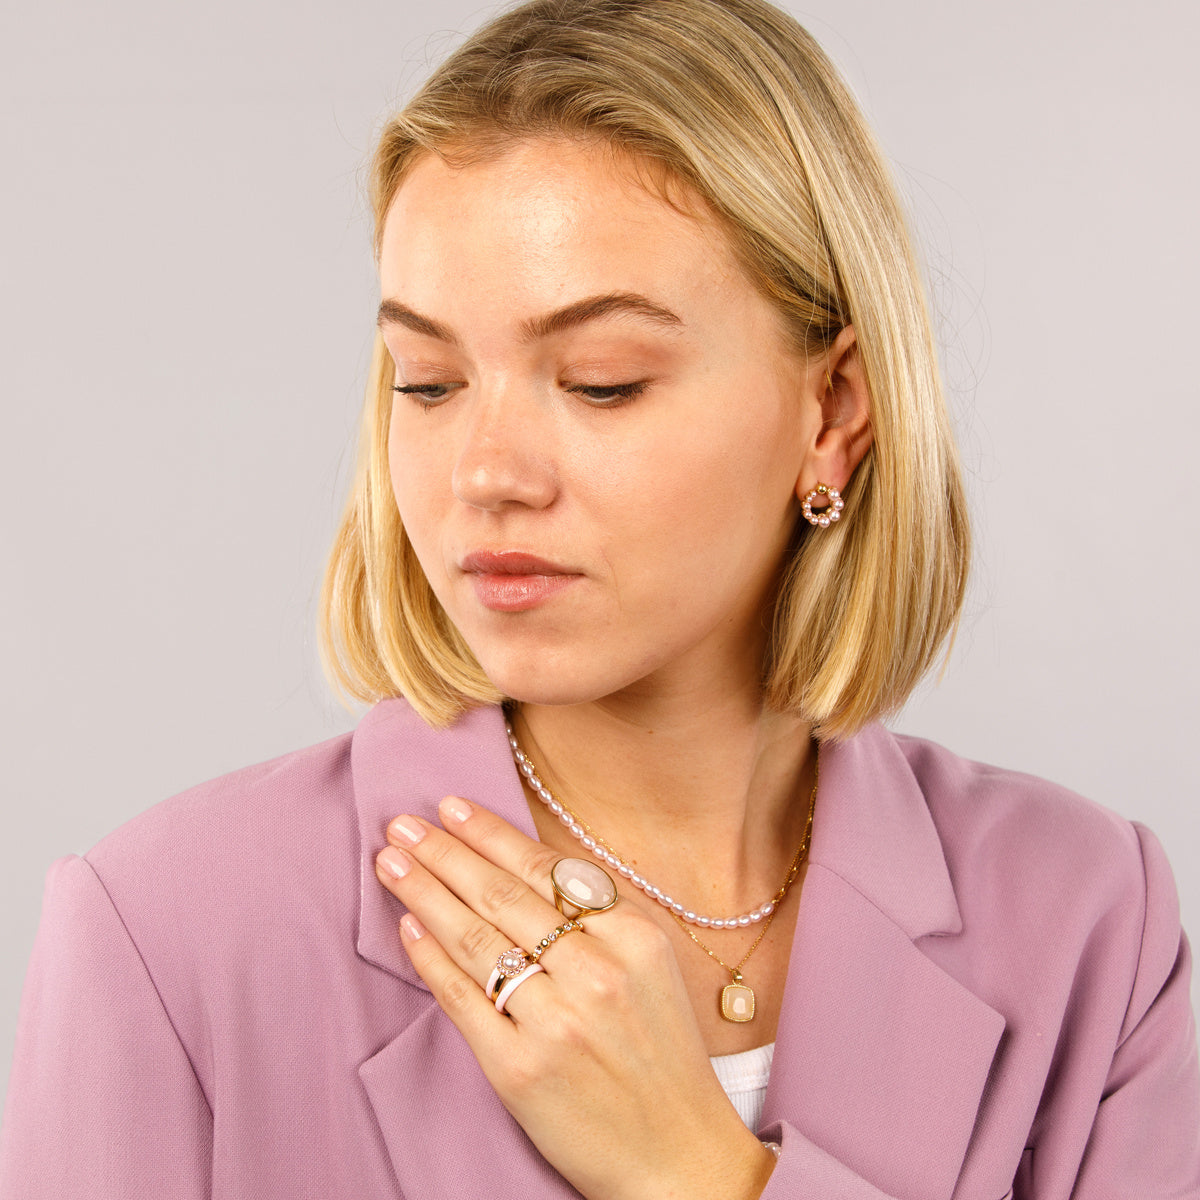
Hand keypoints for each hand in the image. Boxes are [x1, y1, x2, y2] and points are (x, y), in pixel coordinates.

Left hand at [374, 796, 775, 1199]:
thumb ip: (601, 918)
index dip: (492, 834)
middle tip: (403, 825)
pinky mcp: (519, 1069)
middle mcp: (597, 973)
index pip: (547, 871)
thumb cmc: (662, 1055)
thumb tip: (522, 864)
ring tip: (392, 864)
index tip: (452, 808)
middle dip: (446, 853)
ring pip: (476, 939)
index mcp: (635, 938)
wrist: (677, 1155)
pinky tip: (408, 927)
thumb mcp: (653, 968)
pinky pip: (461, 999)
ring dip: (426, 893)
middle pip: (503, 896)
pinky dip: (430, 958)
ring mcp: (556, 1021)